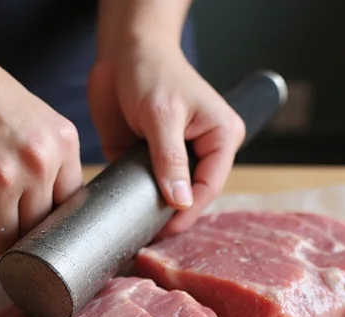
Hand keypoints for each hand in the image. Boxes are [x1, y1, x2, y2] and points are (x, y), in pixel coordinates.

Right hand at [0, 19, 83, 255]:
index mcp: (63, 146)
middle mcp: (36, 164)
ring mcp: (0, 179)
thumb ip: (59, 166)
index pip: (70, 210)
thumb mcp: (44, 125)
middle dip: (21, 230)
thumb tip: (64, 220)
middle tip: (7, 214)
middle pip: (37, 232)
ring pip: (4, 241)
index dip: (52, 220)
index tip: (38, 218)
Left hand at [88, 44, 244, 237]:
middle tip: (147, 237)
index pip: (210, 186)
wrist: (123, 51)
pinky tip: (127, 218)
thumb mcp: (162, 114)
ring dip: (156, 213)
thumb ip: (170, 159)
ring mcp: (177, 158)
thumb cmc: (151, 70)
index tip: (164, 230)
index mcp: (221, 137)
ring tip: (137, 232)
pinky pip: (149, 190)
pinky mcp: (152, 161)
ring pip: (172, 197)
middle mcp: (204, 151)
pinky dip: (139, 203)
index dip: (188, 211)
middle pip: (194, 197)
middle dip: (173, 216)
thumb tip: (180, 201)